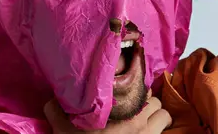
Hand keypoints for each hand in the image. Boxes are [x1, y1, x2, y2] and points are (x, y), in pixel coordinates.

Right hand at [43, 91, 171, 133]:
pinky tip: (148, 132)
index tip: (129, 93)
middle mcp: (138, 120)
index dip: (135, 89)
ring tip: (146, 120)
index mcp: (120, 109)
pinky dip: (159, 129)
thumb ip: (55, 109)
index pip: (139, 87)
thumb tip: (53, 97)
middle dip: (148, 102)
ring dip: (157, 116)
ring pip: (164, 116)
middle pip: (155, 100)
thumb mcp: (61, 128)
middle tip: (136, 107)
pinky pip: (164, 132)